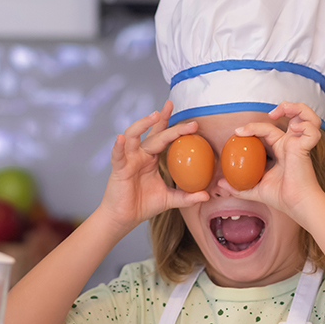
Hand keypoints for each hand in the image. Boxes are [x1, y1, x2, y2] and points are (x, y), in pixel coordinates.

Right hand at [98, 100, 208, 231]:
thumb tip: (206, 196)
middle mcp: (140, 155)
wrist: (124, 218)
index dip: (175, 127)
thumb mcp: (169, 200)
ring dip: (142, 124)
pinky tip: (121, 138)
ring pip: (133, 136)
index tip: (193, 122)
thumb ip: (186, 197)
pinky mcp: (118, 169)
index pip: (164, 137)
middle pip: (152, 133)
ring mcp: (128, 160)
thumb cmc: (143, 205)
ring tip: (154, 115)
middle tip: (172, 106)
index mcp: (151, 158)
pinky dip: (119, 146)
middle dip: (163, 119)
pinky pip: (118, 155)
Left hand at [227, 102, 324, 216]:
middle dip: (283, 108)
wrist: (296, 205)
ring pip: (305, 116)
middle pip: (290, 116)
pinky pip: (311, 131)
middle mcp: (290, 144)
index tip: (237, 133)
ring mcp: (299, 144)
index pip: (267, 130)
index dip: (253, 127)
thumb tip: (220, 184)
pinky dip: (306, 125)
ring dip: (295, 108)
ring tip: (281, 110)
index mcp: (279, 150)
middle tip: (268, 114)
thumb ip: (238, 187)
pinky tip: (295, 128)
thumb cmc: (281, 198)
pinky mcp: (305, 147)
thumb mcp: (254, 190)